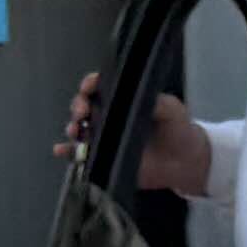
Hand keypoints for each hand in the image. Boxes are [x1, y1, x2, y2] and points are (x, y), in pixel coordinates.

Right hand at [58, 75, 213, 199]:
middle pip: (83, 106)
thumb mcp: (171, 109)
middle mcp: (108, 116)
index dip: (91, 84)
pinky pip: (80, 155)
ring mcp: (104, 137)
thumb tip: (140, 97)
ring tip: (76, 131)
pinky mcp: (104, 158)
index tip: (89, 87)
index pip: (100, 86)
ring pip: (79, 129)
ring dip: (73, 128)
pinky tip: (62, 150)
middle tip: (82, 112)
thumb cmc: (177, 129)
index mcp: (122, 98)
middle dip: (78, 106)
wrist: (184, 162)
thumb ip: (157, 101)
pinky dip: (68, 152)